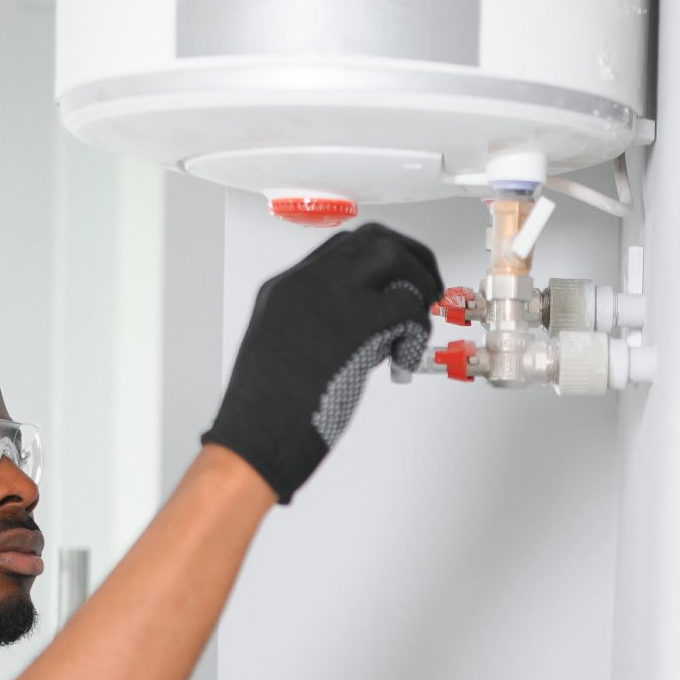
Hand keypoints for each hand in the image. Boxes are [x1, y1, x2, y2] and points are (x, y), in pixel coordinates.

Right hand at [204, 221, 442, 501]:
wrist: (252, 439)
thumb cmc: (263, 414)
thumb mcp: (282, 351)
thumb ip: (318, 329)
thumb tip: (365, 332)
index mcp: (284, 289)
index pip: (342, 249)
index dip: (379, 263)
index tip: (398, 282)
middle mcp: (306, 282)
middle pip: (371, 239)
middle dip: (410, 259)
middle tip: (427, 290)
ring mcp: (329, 297)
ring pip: (391, 254)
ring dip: (417, 282)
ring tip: (418, 320)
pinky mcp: (354, 325)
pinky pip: (406, 306)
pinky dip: (417, 328)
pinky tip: (402, 357)